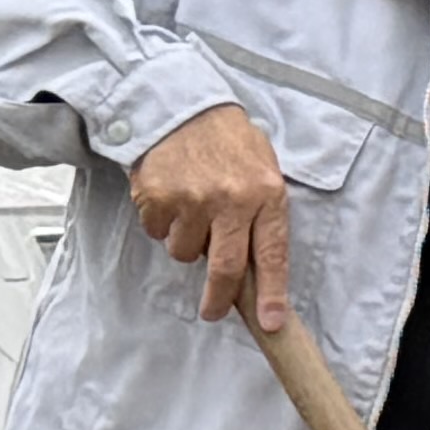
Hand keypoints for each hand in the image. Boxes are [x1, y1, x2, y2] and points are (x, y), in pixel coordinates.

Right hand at [130, 99, 294, 328]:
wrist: (180, 106)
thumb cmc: (227, 142)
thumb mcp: (262, 169)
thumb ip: (263, 214)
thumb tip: (258, 270)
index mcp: (266, 194)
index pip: (272, 254)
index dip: (272, 293)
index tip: (271, 323)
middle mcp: (231, 199)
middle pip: (226, 268)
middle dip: (219, 298)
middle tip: (212, 310)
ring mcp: (192, 199)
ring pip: (186, 253)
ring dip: (186, 242)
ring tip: (191, 209)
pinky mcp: (158, 197)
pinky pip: (157, 232)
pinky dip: (161, 223)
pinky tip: (170, 197)